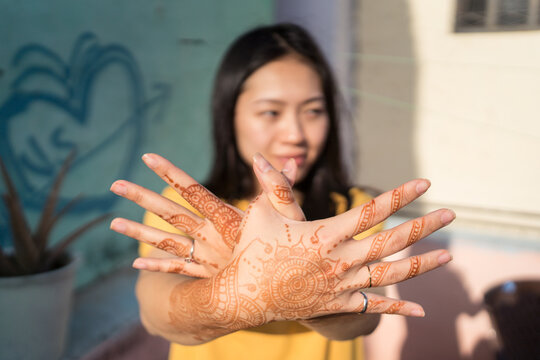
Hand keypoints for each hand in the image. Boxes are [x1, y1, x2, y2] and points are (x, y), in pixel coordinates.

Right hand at [121, 155, 453, 340]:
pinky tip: (421, 311)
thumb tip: (261, 155)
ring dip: (421, 265)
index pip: (372, 211)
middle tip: (449, 215)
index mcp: (325, 234)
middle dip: (423, 226)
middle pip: (391, 242)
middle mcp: (340, 261)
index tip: (423, 184)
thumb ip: (274, 184)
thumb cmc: (253, 250)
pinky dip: (397, 308)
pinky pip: (373, 307)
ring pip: (390, 275)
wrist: (243, 296)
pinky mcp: (337, 304)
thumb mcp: (263, 213)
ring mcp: (341, 286)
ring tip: (448, 256)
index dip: (399, 196)